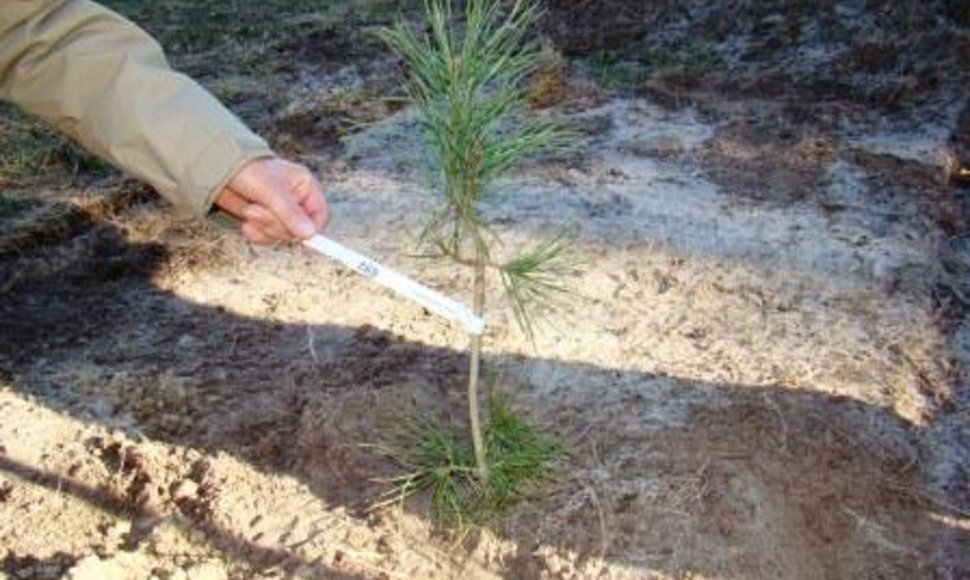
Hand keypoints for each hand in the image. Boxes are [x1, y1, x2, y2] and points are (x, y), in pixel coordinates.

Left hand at [215, 157, 329, 243]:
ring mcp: (281, 213)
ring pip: (283, 236)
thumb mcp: (271, 191)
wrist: (218, 169)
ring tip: (249, 211)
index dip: (311, 228)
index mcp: (305, 187)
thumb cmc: (248, 171)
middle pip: (299, 230)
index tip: (300, 236)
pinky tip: (246, 224)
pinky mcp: (266, 222)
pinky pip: (269, 239)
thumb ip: (290, 213)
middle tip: (256, 211)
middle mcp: (296, 201)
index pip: (320, 216)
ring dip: (264, 227)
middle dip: (276, 224)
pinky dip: (256, 234)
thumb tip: (310, 234)